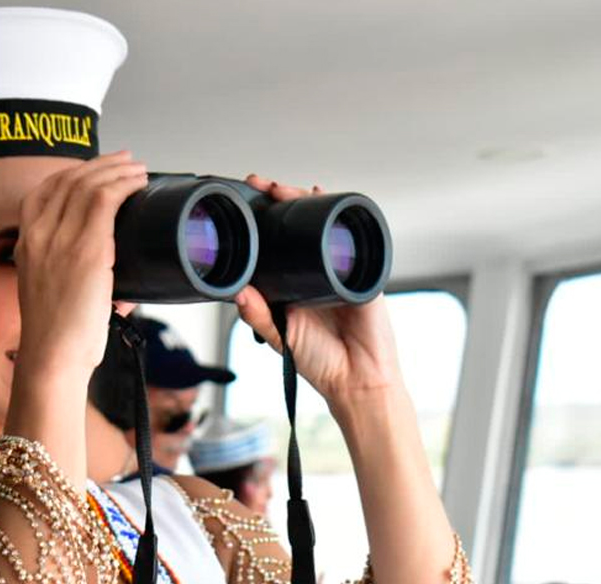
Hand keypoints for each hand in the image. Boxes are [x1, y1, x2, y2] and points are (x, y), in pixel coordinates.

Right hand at [13, 151, 147, 381]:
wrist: (52, 358)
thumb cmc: (58, 338)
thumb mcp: (55, 298)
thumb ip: (83, 284)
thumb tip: (128, 292)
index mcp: (26, 244)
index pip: (43, 191)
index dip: (72, 173)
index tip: (94, 170)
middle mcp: (38, 235)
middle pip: (68, 180)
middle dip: (100, 165)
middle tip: (124, 161)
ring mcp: (60, 240)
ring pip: (89, 184)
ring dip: (117, 170)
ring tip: (137, 168)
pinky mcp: (87, 250)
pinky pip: (105, 200)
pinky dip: (124, 185)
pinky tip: (138, 183)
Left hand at [235, 175, 404, 408]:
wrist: (358, 380)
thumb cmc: (320, 361)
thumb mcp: (280, 336)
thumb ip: (257, 315)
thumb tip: (236, 291)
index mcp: (294, 283)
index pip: (276, 242)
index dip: (263, 221)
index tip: (245, 202)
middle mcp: (317, 271)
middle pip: (301, 225)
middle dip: (284, 201)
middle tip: (264, 186)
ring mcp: (341, 269)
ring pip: (326, 226)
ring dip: (311, 203)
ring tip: (294, 190)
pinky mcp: (364, 273)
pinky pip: (355, 240)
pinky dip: (344, 219)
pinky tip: (332, 203)